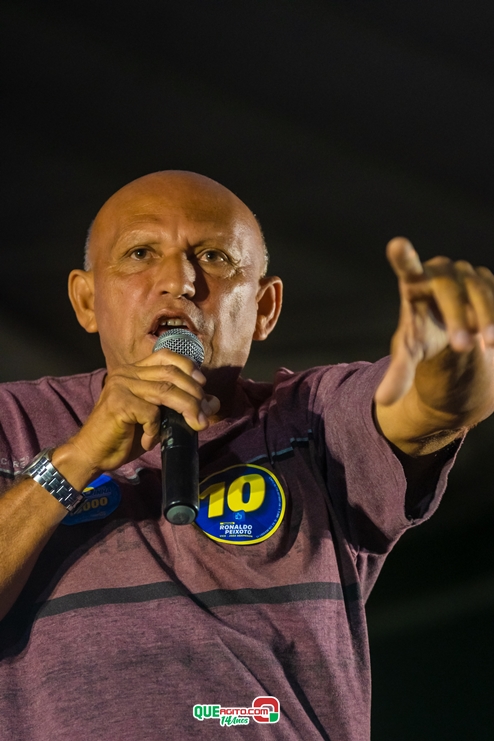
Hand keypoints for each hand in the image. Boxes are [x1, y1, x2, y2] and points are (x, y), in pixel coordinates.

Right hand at [57, 348, 219, 481]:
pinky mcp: (119, 403)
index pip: (165, 355)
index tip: (203, 384)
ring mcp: (121, 386)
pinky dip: (156, 430)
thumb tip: (214, 403)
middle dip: (194, 393)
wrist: (93, 454)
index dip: (188, 366)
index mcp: (133, 371)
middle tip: (205, 413)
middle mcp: (126, 373)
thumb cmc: (125, 436)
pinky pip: (151, 413)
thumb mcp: (158, 419)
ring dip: (188, 408)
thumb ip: (180, 407)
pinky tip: (149, 440)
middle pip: (171, 373)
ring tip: (197, 424)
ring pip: (166, 391)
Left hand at [375, 237, 493, 405]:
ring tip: (491, 344)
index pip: (407, 267)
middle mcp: (441, 272)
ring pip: (482, 288)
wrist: (456, 330)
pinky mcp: (491, 283)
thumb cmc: (426, 337)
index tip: (397, 245)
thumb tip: (383, 401)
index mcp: (414, 285)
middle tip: (463, 347)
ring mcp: (469, 274)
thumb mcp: (411, 354)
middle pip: (450, 287)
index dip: (404, 257)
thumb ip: (399, 373)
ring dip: (488, 315)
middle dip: (458, 317)